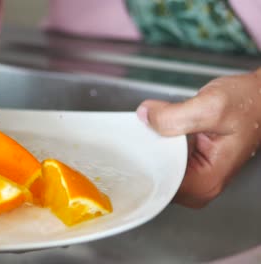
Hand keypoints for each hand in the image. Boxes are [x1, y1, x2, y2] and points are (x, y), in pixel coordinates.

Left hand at [137, 70, 260, 207]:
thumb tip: (145, 116)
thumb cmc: (247, 106)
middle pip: (156, 179)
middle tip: (143, 130)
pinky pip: (163, 160)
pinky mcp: (189, 167)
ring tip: (154, 128)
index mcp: (206, 183)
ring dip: (151, 148)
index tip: (137, 143)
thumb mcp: (211, 106)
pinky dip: (158, 144)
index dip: (144, 162)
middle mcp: (200, 187)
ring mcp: (194, 178)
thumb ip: (174, 115)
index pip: (159, 184)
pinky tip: (159, 130)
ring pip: (156, 169)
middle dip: (146, 154)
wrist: (260, 98)